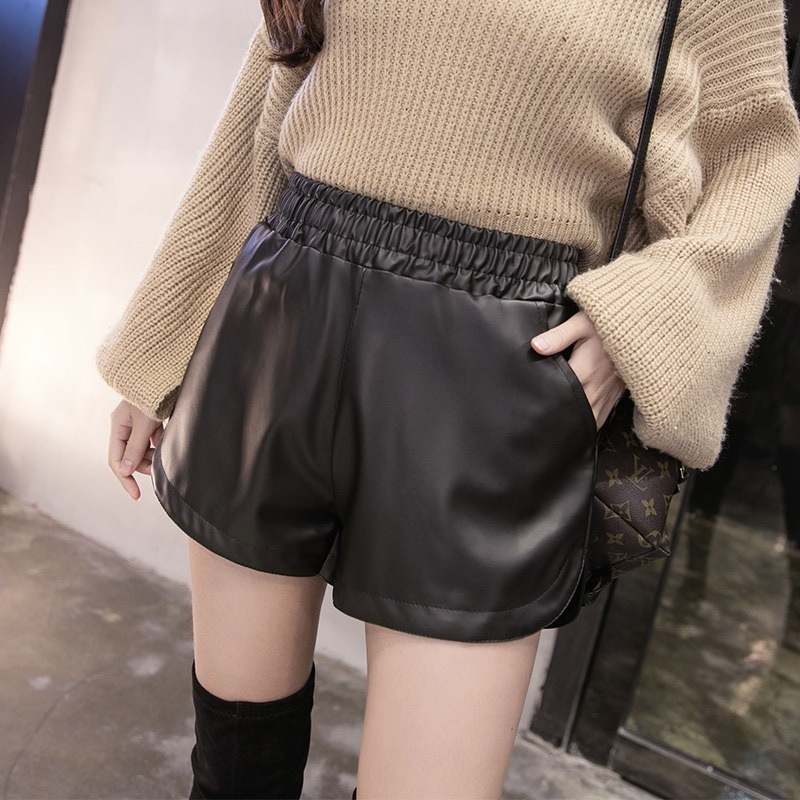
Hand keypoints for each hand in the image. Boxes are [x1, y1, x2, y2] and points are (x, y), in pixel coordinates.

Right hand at [108, 400, 163, 499]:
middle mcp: (125, 425)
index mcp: (118, 426)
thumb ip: (135, 448)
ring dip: (153, 456)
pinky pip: (153, 440)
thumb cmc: (153, 396)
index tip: (137, 495)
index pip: (116, 461)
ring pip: (143, 449)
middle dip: (144, 465)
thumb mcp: (145, 424)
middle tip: (160, 469)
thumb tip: (125, 471)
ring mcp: (138, 423)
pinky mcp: (151, 420)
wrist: (165, 373)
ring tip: (165, 453)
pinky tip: (167, 442)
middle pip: (130, 457)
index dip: (125, 479)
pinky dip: (160, 445)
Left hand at [530, 311, 625, 428]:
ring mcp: (609, 394)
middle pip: (575, 412)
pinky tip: (577, 426)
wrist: (641, 327)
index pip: (563, 393)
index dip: (548, 402)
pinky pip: (601, 417)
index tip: (533, 408)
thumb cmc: (609, 323)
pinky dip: (589, 424)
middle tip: (540, 424)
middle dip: (558, 419)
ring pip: (589, 419)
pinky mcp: (617, 395)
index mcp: (587, 370)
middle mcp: (598, 386)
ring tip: (555, 429)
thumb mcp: (582, 323)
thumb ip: (559, 335)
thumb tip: (537, 346)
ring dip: (574, 424)